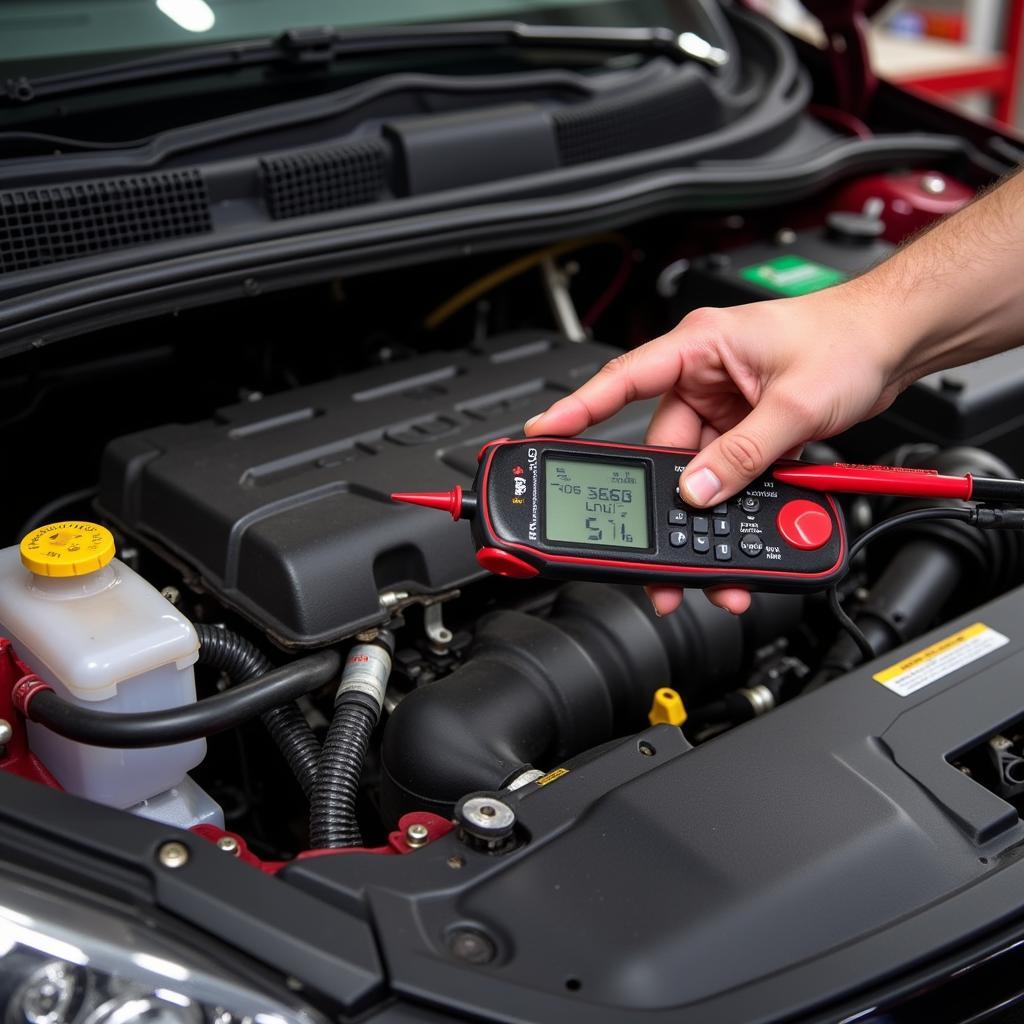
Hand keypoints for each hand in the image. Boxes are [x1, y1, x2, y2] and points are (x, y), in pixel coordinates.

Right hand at [524, 287, 909, 614]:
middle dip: (664, 504)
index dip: (576, 410)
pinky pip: (726, 477)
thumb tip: (700, 492)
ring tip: (711, 565)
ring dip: (704, 519)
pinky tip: (739, 538)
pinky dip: (732, 509)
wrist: (895, 341)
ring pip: (696, 475)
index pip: (623, 381)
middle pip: (663, 451)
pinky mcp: (744, 431)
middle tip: (650, 548)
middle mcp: (704, 378)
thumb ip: (746, 453)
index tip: (540, 433)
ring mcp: (724, 408)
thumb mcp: (795, 402)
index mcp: (700, 349)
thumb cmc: (848, 339)